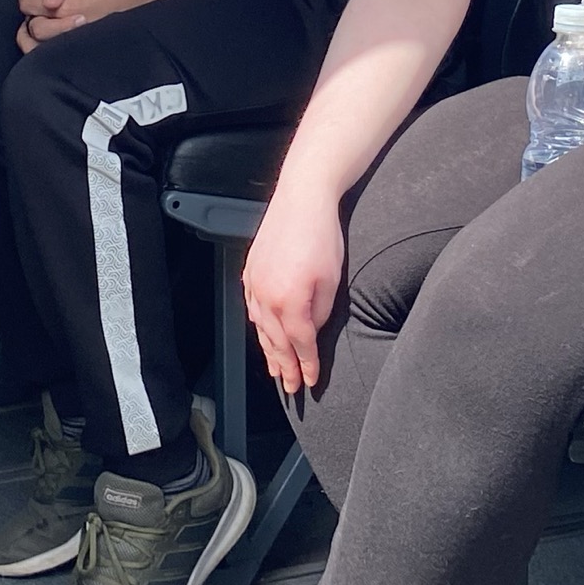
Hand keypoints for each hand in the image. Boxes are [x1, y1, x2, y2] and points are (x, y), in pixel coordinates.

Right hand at [242, 186, 345, 395]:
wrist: (302, 197)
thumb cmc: (321, 234)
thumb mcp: (332, 280)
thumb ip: (321, 312)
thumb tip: (312, 330)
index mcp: (290, 301)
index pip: (300, 345)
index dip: (307, 366)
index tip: (311, 381)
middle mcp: (267, 296)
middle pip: (276, 342)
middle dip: (285, 367)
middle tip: (291, 387)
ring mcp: (255, 284)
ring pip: (260, 329)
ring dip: (269, 352)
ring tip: (276, 370)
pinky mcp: (250, 271)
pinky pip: (252, 309)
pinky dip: (258, 327)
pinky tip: (263, 334)